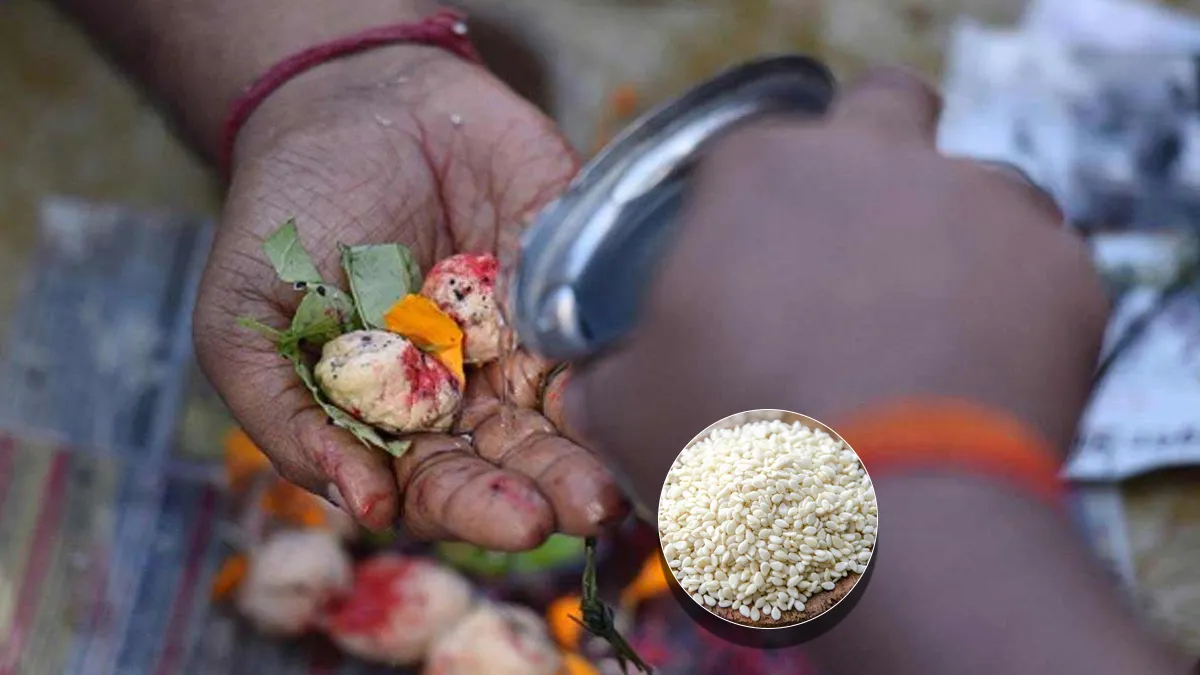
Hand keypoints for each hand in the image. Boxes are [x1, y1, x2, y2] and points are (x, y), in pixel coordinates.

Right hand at [193, 44, 626, 548]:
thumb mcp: (245, 322)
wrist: (349, 103)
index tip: (515, 520)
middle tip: (587, 507)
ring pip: (566, 408)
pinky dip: (610, 357)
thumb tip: (363, 504)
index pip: (442, 484)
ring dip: (595, 444)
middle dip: (553, 487)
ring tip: (618, 474)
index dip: (476, 507)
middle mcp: (472, 388)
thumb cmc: (285, 219)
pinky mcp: (566, 278)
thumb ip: (286, 416)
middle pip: (518, 458)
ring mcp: (524, 334)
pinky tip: (625, 383)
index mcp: (398, 416)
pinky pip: (595, 325)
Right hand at [565, 68, 1109, 505]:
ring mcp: (980, 202)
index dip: (751, 203)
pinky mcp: (1060, 268)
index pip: (752, 148)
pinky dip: (1013, 304)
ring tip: (923, 331)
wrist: (890, 530)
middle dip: (873, 156)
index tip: (756, 260)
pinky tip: (978, 371)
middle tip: (855, 249)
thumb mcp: (634, 416)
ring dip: (948, 237)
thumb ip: (607, 379)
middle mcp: (875, 158)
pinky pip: (1037, 264)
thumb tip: (584, 388)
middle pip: (882, 105)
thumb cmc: (745, 456)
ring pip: (972, 186)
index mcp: (758, 172)